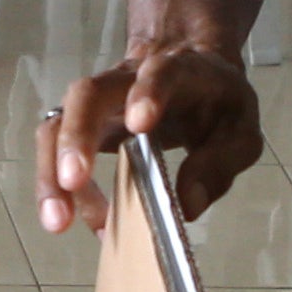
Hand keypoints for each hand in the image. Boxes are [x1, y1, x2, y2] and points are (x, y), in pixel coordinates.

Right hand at [39, 39, 268, 235]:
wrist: (191, 71)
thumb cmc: (216, 102)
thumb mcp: (241, 130)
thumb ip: (220, 164)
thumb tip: (187, 205)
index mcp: (177, 72)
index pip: (159, 72)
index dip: (147, 93)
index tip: (138, 125)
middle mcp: (126, 81)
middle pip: (87, 94)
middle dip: (75, 137)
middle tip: (72, 181)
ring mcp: (97, 103)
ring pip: (58, 123)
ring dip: (51, 171)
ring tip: (58, 220)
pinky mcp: (82, 126)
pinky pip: (56, 150)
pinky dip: (56, 187)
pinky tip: (72, 219)